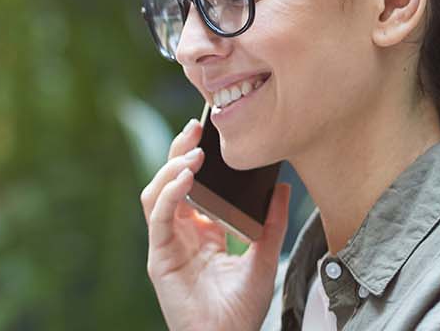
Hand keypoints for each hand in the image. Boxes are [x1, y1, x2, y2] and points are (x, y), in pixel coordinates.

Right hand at [140, 118, 290, 330]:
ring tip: (194, 153)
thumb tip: (282, 187)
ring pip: (156, 193)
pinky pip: (158, 216)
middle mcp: (181, 234)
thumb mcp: (264, 259)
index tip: (212, 135)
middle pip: (170, 182)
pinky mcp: (159, 255)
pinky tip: (187, 179)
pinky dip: (170, 193)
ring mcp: (167, 243)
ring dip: (172, 169)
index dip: (198, 159)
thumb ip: (270, 224)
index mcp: (202, 232)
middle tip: (197, 129)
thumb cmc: (242, 310)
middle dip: (180, 152)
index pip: (193, 187)